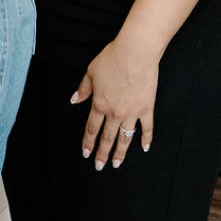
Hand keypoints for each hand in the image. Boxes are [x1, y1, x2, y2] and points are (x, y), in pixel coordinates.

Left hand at [72, 33, 158, 169]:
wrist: (135, 53)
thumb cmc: (112, 59)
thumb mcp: (91, 72)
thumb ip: (83, 89)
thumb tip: (74, 100)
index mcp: (99, 104)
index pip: (91, 128)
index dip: (88, 142)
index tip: (86, 153)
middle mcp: (114, 112)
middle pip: (106, 137)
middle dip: (102, 153)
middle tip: (100, 166)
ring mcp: (132, 112)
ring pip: (124, 137)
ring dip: (120, 152)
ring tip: (116, 164)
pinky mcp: (146, 108)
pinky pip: (146, 127)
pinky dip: (146, 138)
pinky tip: (144, 148)